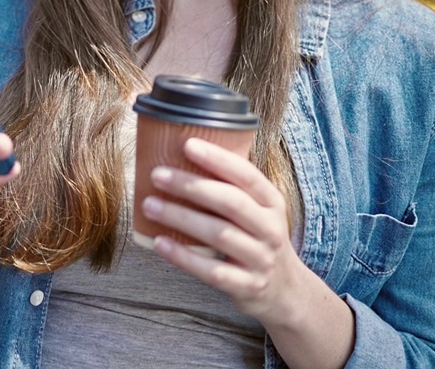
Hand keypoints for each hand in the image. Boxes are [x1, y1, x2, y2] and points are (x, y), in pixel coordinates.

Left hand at [139, 137, 300, 321]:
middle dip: (192, 186)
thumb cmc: (257, 239)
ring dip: (180, 217)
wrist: (284, 290)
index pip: (247, 175)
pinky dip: (183, 256)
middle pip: (230, 202)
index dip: (218, 159)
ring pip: (218, 234)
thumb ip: (232, 189)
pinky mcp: (247, 285)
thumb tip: (182, 156)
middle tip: (157, 174)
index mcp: (272, 202)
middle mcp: (270, 228)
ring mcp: (261, 259)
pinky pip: (211, 271)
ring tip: (149, 205)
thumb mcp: (258, 211)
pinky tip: (159, 242)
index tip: (187, 144)